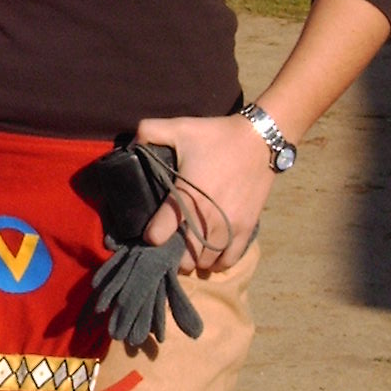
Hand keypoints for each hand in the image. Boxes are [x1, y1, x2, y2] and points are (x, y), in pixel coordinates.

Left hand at [133, 115, 273, 274]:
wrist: (259, 140)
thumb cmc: (217, 136)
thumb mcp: (179, 127)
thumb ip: (148, 131)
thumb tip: (131, 144)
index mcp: (186, 197)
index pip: (159, 234)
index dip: (150, 236)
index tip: (150, 232)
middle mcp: (206, 219)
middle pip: (184, 258)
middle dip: (173, 255)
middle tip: (170, 244)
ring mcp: (228, 227)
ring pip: (205, 263)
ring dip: (194, 260)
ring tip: (189, 249)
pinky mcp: (246, 229)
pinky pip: (229, 261)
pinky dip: (218, 263)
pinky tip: (211, 254)